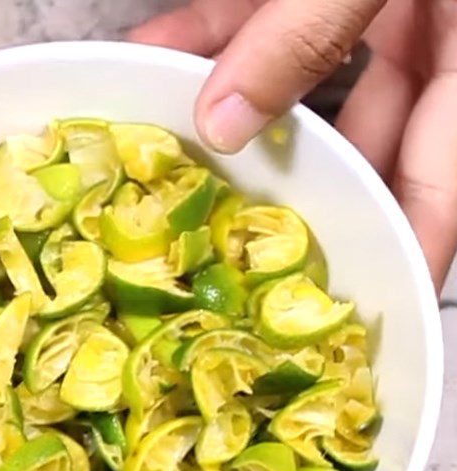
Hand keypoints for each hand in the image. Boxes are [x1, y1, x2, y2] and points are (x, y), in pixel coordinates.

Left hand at [130, 0, 456, 291]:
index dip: (396, 256)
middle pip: (370, 147)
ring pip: (314, 84)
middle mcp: (436, 42)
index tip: (342, 317)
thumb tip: (223, 121)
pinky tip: (164, 54)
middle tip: (232, 251)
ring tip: (174, 156)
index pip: (441, 190)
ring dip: (237, 110)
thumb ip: (309, 30)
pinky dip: (223, 35)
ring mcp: (388, 7)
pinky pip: (277, 14)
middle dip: (295, 194)